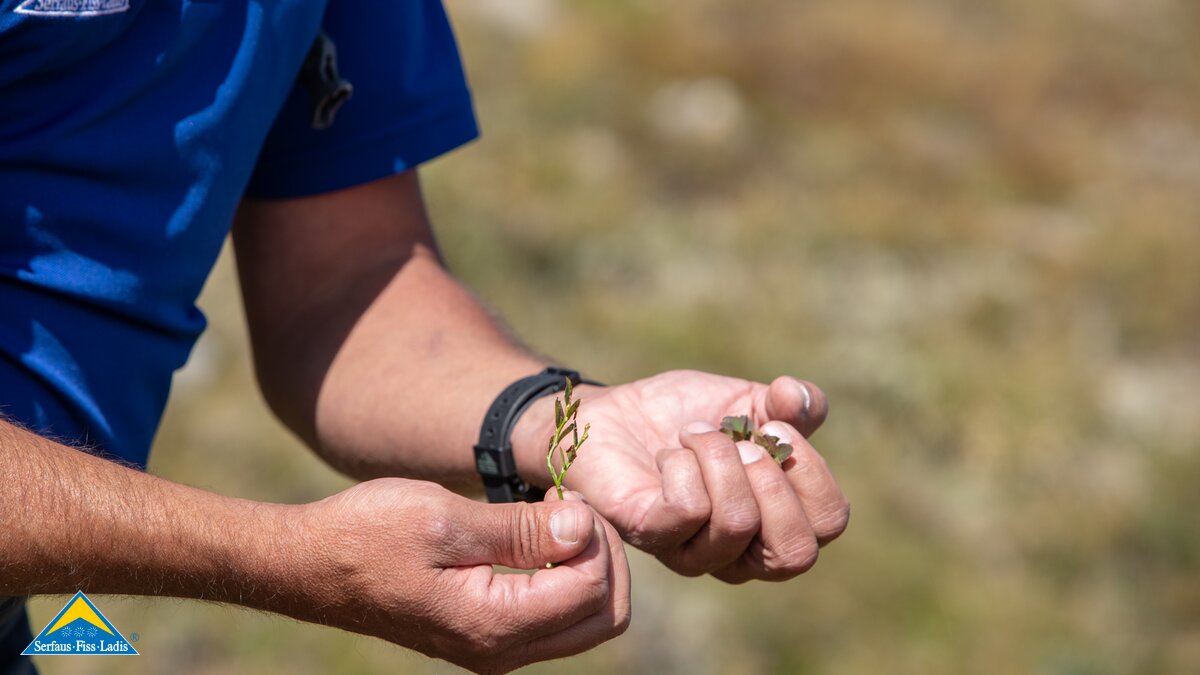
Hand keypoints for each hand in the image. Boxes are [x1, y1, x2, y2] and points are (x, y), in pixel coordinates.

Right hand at [296, 478, 629, 673]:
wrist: (310, 564)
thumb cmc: (368, 534)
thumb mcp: (445, 519)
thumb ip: (520, 530)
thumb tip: (584, 529)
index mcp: (495, 625)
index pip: (594, 589)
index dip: (596, 536)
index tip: (560, 494)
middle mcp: (502, 651)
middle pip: (604, 617)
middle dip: (604, 557)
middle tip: (568, 507)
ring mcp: (495, 649)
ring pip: (584, 620)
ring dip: (584, 565)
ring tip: (550, 515)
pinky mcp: (487, 636)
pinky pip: (554, 616)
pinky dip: (562, 575)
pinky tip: (532, 533)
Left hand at [517, 370, 848, 582]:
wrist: (609, 413)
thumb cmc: (681, 415)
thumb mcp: (745, 399)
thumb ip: (789, 405)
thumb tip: (802, 400)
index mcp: (773, 521)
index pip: (828, 523)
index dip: (813, 469)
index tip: (776, 423)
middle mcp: (738, 551)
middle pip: (795, 553)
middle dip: (774, 480)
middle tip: (740, 440)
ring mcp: (692, 551)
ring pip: (738, 524)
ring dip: (719, 457)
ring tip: (693, 433)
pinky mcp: (649, 534)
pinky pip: (688, 511)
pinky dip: (684, 465)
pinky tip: (669, 452)